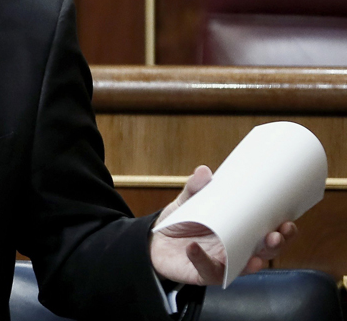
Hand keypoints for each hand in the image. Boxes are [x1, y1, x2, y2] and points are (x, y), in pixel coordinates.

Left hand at [150, 165, 297, 284]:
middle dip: (275, 245)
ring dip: (254, 260)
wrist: (155, 242)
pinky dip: (201, 259)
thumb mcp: (187, 201)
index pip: (268, 230)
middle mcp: (235, 247)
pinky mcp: (204, 273)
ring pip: (245, 266)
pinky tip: (193, 248)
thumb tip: (203, 171)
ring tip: (256, 255)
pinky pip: (206, 269)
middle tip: (277, 235)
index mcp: (239, 229)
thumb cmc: (179, 222)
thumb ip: (195, 188)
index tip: (288, 221)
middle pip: (265, 250)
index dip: (282, 228)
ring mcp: (222, 262)